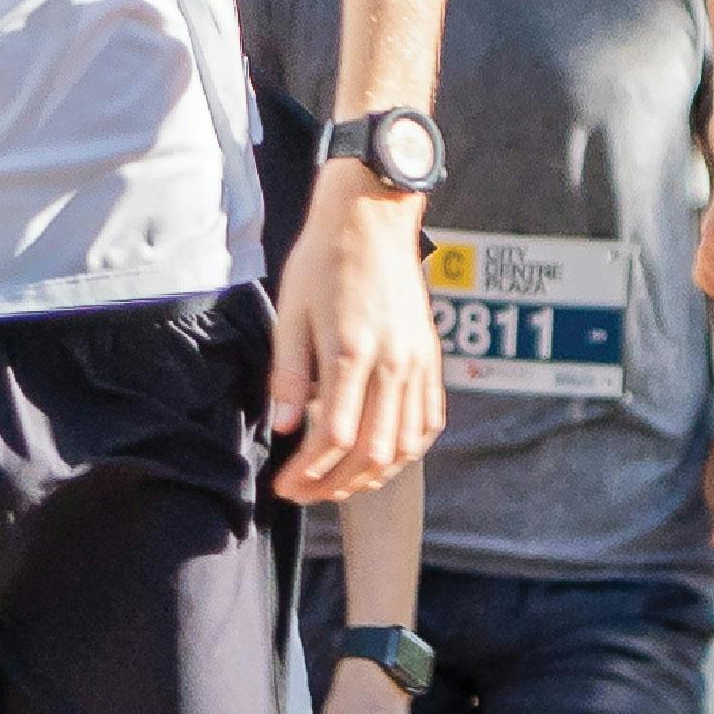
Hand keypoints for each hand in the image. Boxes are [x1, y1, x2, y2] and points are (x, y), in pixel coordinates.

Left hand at [266, 177, 444, 505]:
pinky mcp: (430, 358)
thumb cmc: (324, 261)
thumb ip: (287, 374)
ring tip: (336, 485)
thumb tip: (282, 428)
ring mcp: (417, 363)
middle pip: (371, 451)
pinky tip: (382, 459)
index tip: (284, 485)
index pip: (332, 436)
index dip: (307, 471)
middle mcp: (392, 363)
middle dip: (334, 485)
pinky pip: (428, 420)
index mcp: (352, 352)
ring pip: (404, 445)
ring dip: (371, 476)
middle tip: (303, 494)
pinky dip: (406, 451)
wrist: (372, 220)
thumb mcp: (291, 313)